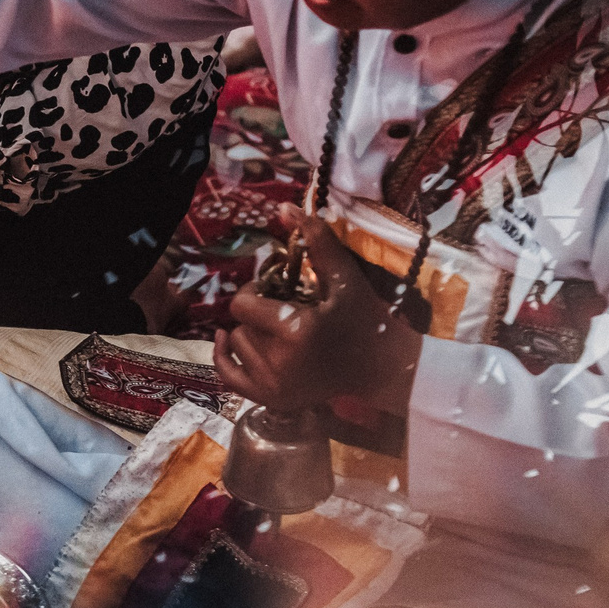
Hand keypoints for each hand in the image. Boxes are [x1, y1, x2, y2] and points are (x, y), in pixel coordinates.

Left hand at [212, 208, 419, 414]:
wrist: (385, 369)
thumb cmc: (366, 319)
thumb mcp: (345, 278)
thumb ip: (316, 241)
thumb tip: (285, 207)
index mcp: (296, 332)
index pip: (243, 305)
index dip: (254, 293)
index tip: (274, 291)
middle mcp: (280, 364)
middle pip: (239, 325)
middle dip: (257, 314)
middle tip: (283, 313)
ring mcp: (275, 388)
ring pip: (236, 346)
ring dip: (251, 334)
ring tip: (280, 333)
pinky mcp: (273, 401)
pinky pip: (228, 376)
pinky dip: (224, 357)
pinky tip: (228, 339)